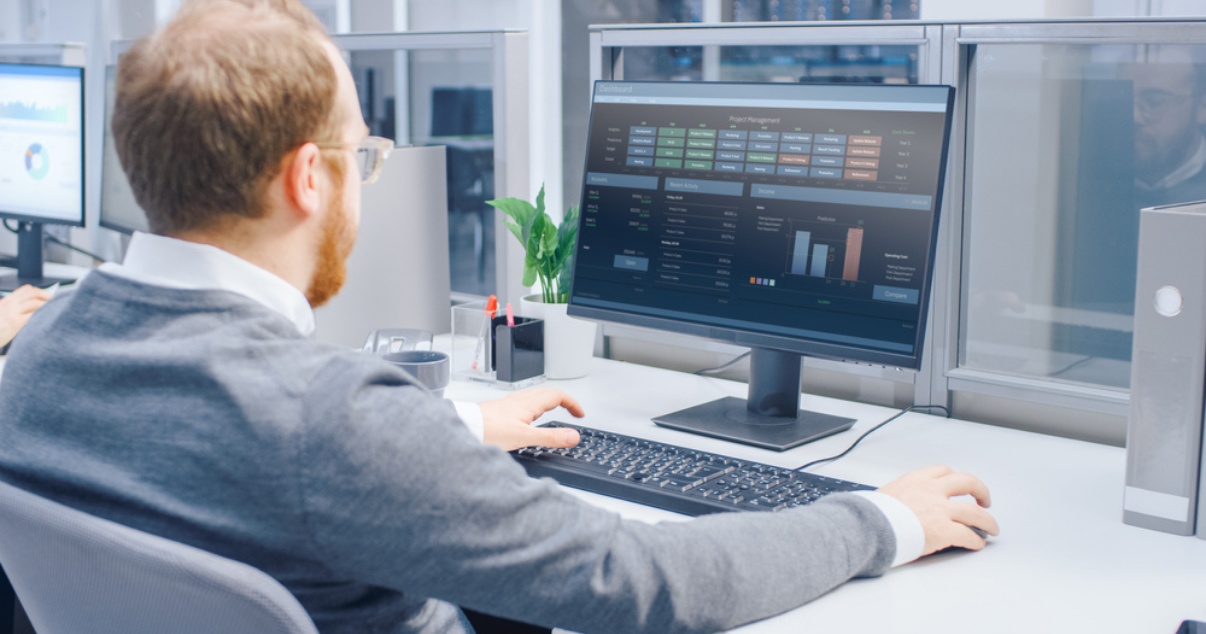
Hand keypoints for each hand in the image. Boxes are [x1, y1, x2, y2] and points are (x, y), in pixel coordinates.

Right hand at [0, 285, 52, 347]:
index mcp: (5, 302)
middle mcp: (8, 304)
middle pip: (32, 292)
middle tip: (56, 301)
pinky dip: (43, 313)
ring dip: (47, 304)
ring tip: (55, 309)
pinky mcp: (14, 322)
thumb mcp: (2, 316)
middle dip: (46, 295)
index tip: (48, 297)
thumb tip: (33, 312)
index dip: (39, 291)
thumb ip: (14, 311)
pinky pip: (33, 314)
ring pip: (34, 302)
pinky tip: (48, 317)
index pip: (25, 289)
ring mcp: (11, 312)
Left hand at [479, 387, 584, 450]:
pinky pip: (524, 402)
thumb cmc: (488, 431)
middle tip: (572, 412)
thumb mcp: (524, 437)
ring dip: (549, 401)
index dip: (572, 404)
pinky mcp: (501, 409)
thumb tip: (573, 436)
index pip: (558, 396)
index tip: (580, 414)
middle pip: (548, 393)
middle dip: (563, 401)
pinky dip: (535, 406)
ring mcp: (509, 403)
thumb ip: (550, 437)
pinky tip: (528, 417)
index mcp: (529, 403)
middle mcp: (520, 400)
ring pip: (535, 396)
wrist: (464, 427)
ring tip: (554, 412)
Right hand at [878, 464, 998, 556]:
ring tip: (991, 528)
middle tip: (984, 500)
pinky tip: (977, 544)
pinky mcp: (944, 530)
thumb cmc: (871, 514)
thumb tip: (899, 505)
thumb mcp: (886, 494)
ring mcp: (940, 510)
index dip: (956, 478)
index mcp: (916, 480)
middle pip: (967, 482)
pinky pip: (968, 535)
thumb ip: (901, 496)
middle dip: (981, 491)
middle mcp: (932, 490)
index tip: (959, 485)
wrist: (867, 527)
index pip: (943, 471)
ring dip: (987, 521)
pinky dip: (975, 540)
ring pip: (975, 512)